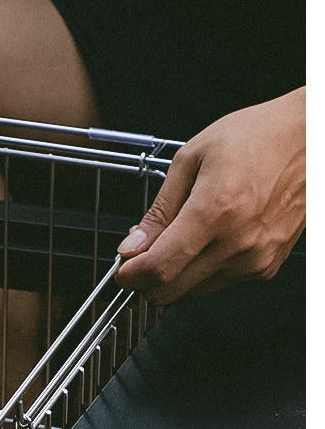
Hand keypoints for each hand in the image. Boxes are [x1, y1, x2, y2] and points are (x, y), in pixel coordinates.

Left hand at [116, 88, 304, 304]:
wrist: (309, 138)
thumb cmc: (256, 137)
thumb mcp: (192, 159)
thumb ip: (159, 209)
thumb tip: (133, 245)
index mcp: (216, 210)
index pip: (160, 267)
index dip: (131, 275)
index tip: (121, 269)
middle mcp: (239, 242)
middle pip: (173, 290)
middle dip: (146, 280)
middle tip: (139, 259)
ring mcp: (256, 258)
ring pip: (195, 290)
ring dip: (177, 274)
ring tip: (180, 237)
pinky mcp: (268, 265)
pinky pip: (221, 282)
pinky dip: (203, 270)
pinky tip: (209, 239)